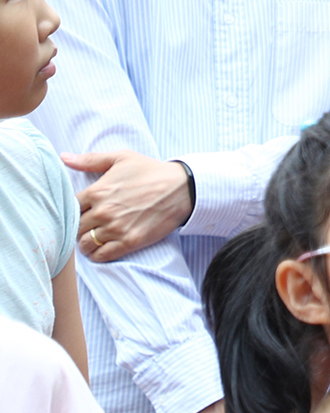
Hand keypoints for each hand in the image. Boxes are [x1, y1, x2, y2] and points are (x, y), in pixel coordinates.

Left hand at [65, 150, 191, 261]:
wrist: (182, 188)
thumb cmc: (151, 171)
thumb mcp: (121, 158)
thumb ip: (90, 160)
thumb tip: (64, 157)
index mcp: (97, 191)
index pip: (70, 209)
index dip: (74, 212)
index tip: (83, 212)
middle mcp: (103, 211)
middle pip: (75, 228)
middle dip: (79, 228)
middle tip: (88, 227)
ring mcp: (116, 228)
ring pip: (86, 244)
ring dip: (86, 243)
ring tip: (93, 239)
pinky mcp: (130, 241)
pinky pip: (102, 255)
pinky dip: (98, 255)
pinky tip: (102, 249)